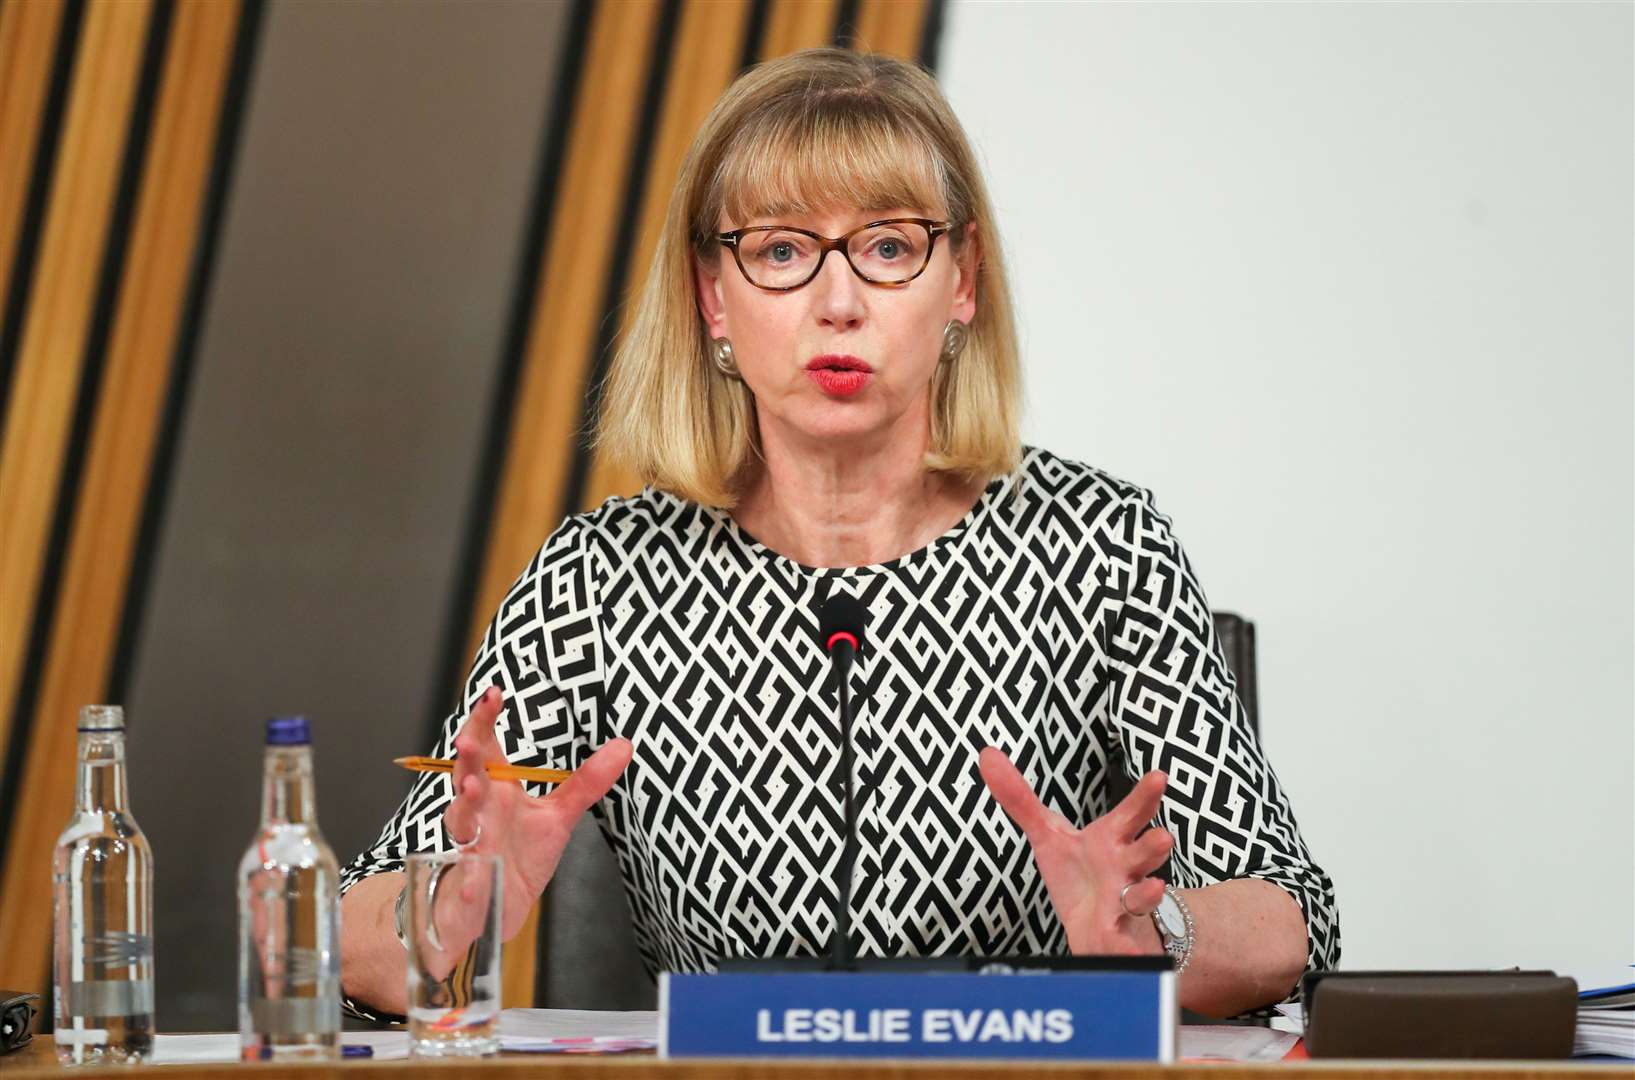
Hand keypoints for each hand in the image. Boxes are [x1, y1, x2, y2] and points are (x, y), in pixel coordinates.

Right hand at [440, 686, 631, 941]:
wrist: (489, 913)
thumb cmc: (516, 856)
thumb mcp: (557, 817)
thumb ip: (586, 782)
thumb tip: (624, 745)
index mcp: (495, 790)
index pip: (486, 747)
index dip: (485, 720)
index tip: (494, 693)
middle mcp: (477, 813)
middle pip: (466, 776)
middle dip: (467, 757)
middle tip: (469, 739)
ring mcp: (468, 848)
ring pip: (460, 822)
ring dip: (465, 806)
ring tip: (474, 789)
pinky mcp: (468, 888)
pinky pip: (466, 883)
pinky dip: (471, 881)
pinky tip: (478, 882)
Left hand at [978, 747, 1171, 954]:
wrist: (1101, 929)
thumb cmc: (1080, 874)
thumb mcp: (1047, 835)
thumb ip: (1020, 798)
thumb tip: (986, 754)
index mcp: (1111, 840)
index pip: (1130, 813)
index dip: (1144, 796)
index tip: (1159, 776)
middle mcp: (1125, 869)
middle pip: (1144, 853)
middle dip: (1153, 845)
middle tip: (1164, 836)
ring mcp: (1126, 905)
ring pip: (1140, 897)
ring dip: (1147, 894)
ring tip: (1155, 886)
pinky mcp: (1120, 939)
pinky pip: (1126, 944)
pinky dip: (1128, 949)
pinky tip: (1128, 951)